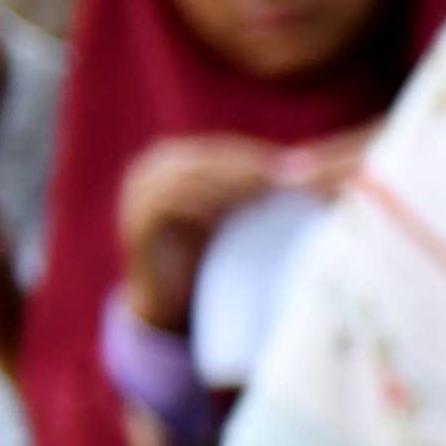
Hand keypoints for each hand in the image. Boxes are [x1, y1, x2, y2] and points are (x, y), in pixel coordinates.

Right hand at [112, 135, 294, 335]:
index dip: (259, 156)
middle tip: (284, 177)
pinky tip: (229, 215)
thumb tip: (311, 166)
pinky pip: (169, 205)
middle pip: (206, 160)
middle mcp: (150, 169)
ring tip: (266, 192)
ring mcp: (137, 193)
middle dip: (247, 167)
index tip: (299, 164)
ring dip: (229, 183)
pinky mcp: (134, 221)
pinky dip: (201, 205)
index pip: (223, 150)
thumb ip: (253, 185)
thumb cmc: (211, 249)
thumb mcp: (233, 210)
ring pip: (189, 178)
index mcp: (173, 159)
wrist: (171, 295)